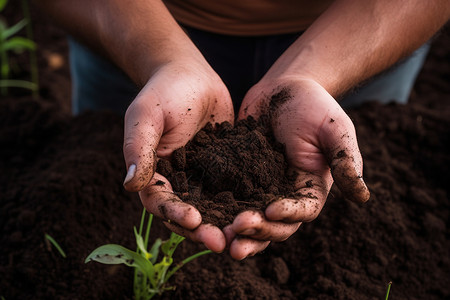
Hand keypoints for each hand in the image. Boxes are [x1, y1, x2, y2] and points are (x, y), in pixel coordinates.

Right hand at [122, 60, 233, 252]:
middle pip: (188, 213)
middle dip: (203, 230)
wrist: (191, 74)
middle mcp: (177, 181)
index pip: (160, 202)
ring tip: (243, 235)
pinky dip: (243, 204)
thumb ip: (138, 148)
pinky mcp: (224, 170)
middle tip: (223, 242)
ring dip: (225, 224)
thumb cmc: (164, 91)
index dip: (175, 214)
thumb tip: (130, 185)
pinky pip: (233, 191)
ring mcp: (201, 178)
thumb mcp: (147, 115)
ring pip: (212, 208)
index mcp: (153, 173)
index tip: (194, 220)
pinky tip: (260, 213)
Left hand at [226, 77, 369, 259]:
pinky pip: (228, 198)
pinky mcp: (239, 178)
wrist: (283, 89)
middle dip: (258, 231)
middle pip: (274, 225)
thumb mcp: (334, 130)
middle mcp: (285, 195)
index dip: (288, 215)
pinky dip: (218, 209)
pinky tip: (202, 214)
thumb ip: (345, 161)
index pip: (303, 211)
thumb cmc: (314, 105)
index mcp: (311, 188)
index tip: (271, 211)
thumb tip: (364, 198)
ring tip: (219, 236)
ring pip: (249, 218)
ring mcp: (260, 189)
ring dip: (236, 231)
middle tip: (237, 230)